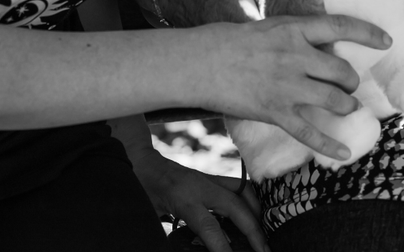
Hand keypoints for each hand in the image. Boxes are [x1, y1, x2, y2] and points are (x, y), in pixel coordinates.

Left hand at [129, 146, 269, 251]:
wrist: (139, 161)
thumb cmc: (142, 190)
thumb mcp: (151, 216)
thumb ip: (169, 234)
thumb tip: (188, 247)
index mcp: (184, 199)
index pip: (210, 227)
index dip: (223, 248)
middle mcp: (200, 186)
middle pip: (236, 207)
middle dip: (253, 231)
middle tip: (265, 251)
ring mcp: (207, 179)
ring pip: (242, 191)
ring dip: (257, 212)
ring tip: (264, 233)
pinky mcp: (210, 177)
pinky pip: (237, 186)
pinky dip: (250, 199)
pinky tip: (255, 213)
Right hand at [201, 14, 391, 163]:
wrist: (201, 62)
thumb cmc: (230, 41)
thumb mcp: (268, 27)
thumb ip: (294, 36)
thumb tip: (317, 46)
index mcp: (294, 30)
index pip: (341, 26)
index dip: (368, 33)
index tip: (386, 41)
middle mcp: (297, 56)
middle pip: (343, 71)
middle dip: (350, 82)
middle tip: (347, 86)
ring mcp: (288, 86)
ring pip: (335, 101)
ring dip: (346, 106)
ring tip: (345, 107)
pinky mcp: (276, 112)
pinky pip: (311, 133)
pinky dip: (330, 146)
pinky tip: (344, 153)